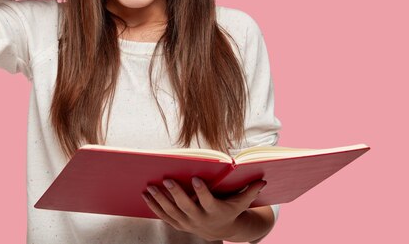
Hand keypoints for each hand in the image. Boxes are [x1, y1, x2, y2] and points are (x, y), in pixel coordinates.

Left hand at [142, 177, 266, 241]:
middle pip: (186, 207)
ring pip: (171, 212)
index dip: (202, 191)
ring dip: (160, 200)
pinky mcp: (178, 223)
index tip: (196, 178)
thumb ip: (250, 192)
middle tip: (167, 179)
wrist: (219, 230)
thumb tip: (263, 180)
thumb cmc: (230, 210)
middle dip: (176, 194)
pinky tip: (145, 195)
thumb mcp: (241, 203)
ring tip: (150, 187)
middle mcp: (199, 219)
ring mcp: (187, 223)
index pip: (208, 201)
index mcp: (214, 211)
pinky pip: (164, 216)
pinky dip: (154, 206)